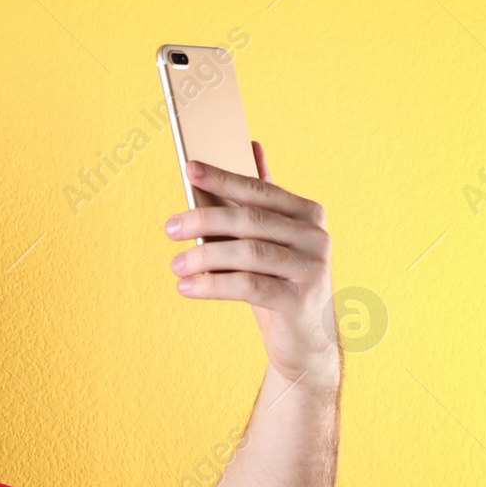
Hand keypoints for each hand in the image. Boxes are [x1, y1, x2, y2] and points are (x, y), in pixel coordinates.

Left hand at [166, 143, 340, 392]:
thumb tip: (251, 146)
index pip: (259, 190)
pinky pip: (250, 287)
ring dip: (205, 256)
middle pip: (251, 220)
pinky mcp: (300, 301)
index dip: (223, 178)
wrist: (304, 340)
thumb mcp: (268, 241)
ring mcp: (312, 269)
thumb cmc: (278, 282)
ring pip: (250, 253)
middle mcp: (315, 236)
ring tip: (175, 264)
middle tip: (170, 228)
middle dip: (205, 219)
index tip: (188, 168)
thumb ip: (260, 199)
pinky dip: (213, 285)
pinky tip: (186, 287)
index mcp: (307, 214)